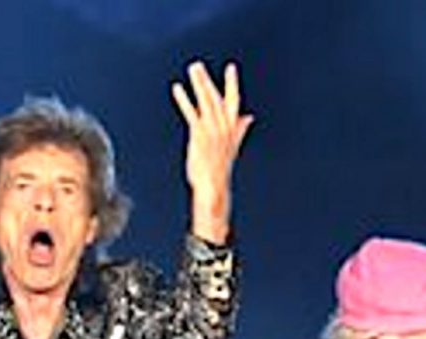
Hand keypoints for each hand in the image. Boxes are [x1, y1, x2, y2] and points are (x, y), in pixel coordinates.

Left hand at [171, 60, 253, 243]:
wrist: (214, 186)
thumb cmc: (220, 168)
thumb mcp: (232, 146)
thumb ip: (239, 129)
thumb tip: (248, 117)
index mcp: (232, 128)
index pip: (234, 101)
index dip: (232, 84)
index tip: (230, 68)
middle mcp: (224, 126)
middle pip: (216, 97)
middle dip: (206, 81)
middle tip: (197, 65)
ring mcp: (212, 130)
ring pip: (205, 100)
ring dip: (198, 84)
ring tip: (191, 69)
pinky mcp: (200, 135)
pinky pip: (191, 112)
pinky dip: (184, 100)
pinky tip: (177, 88)